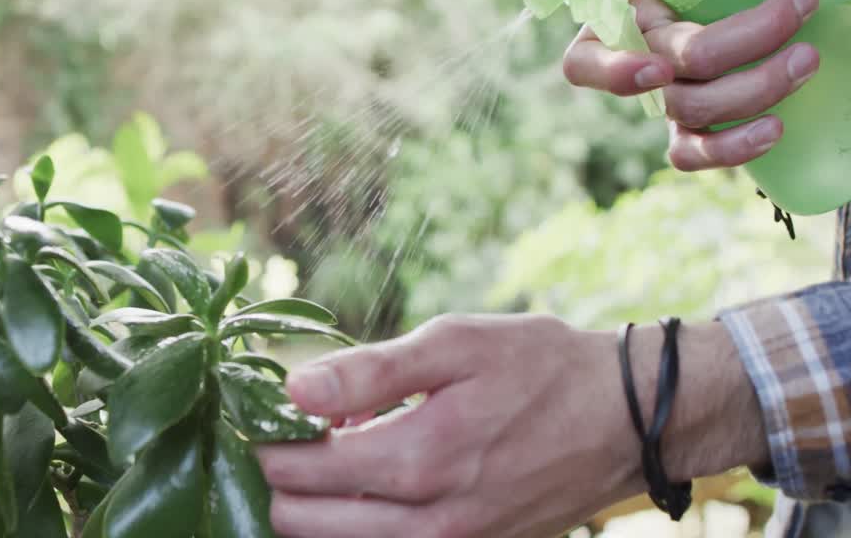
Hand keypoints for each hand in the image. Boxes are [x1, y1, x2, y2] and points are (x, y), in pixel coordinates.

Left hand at [255, 315, 768, 537]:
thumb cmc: (538, 367)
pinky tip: (347, 488)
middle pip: (301, 523)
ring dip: (299, 512)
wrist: (626, 419)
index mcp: (419, 459)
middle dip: (267, 483)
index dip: (257, 442)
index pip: (297, 469)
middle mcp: (428, 522)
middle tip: (257, 439)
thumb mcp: (456, 345)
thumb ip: (370, 372)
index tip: (240, 413)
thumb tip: (293, 388)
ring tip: (294, 464)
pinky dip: (345, 526)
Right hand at [562, 0, 818, 170]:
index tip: (660, 65)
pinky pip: (694, 155)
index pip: (585, 60)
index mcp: (622, 16)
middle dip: (739, 47)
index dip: (614, 71)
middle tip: (799, 8)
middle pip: (666, 79)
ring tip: (809, 56)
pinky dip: (733, 149)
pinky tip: (774, 129)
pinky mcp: (695, 129)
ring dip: (757, 87)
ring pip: (692, 112)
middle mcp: (635, 62)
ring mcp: (665, 100)